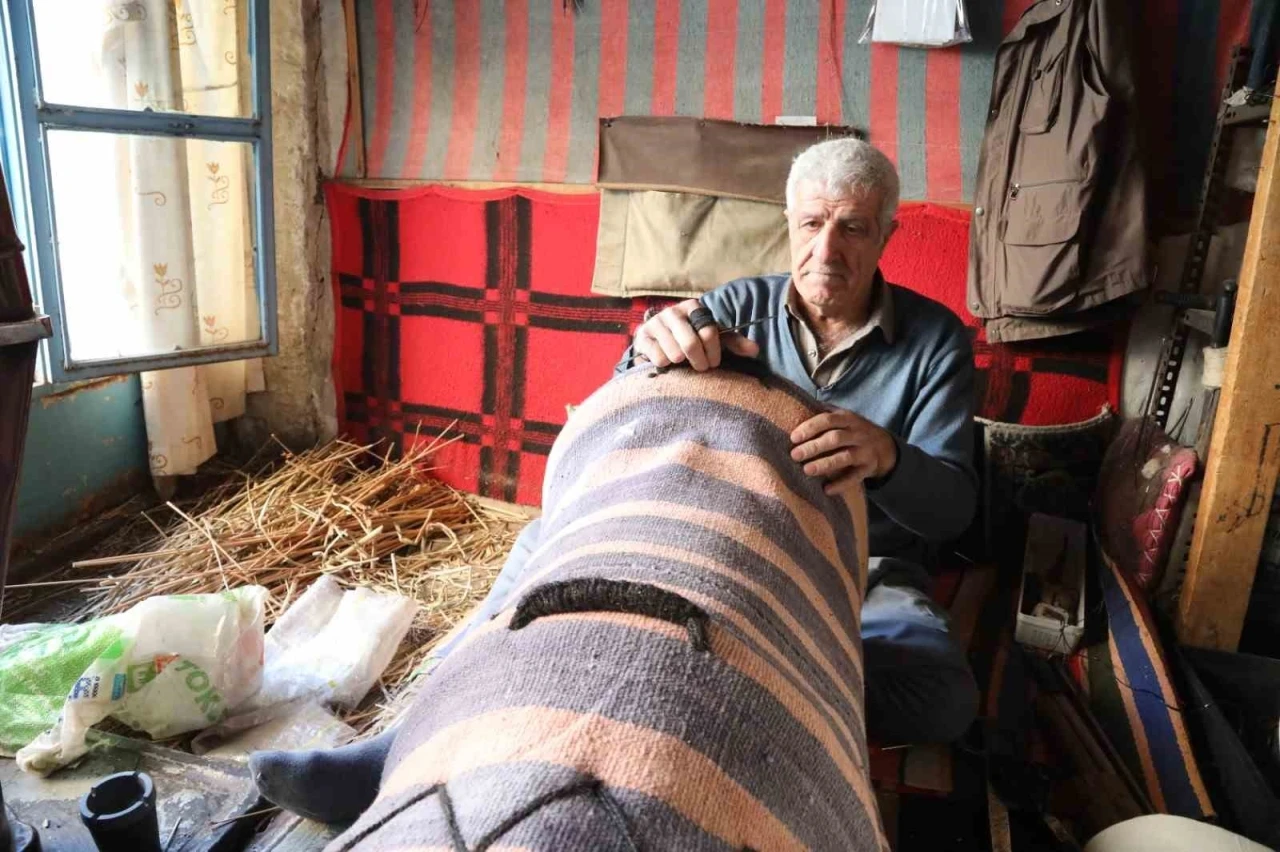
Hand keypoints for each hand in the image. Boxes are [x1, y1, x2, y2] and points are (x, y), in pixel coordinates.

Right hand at [634, 299, 759, 371]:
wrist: (658, 342)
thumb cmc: (691, 340)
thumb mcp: (713, 339)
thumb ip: (733, 343)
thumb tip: (755, 350)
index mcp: (694, 307)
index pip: (709, 331)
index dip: (714, 352)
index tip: (714, 362)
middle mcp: (673, 311)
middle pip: (690, 343)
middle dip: (699, 361)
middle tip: (701, 368)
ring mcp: (656, 323)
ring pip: (674, 353)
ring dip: (682, 364)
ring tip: (683, 364)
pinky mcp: (642, 337)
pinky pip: (658, 358)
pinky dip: (665, 365)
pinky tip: (667, 363)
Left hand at [790, 410, 898, 495]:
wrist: (885, 445)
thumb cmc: (852, 431)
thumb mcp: (843, 418)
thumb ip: (823, 416)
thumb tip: (793, 411)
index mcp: (848, 419)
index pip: (828, 420)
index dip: (810, 428)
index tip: (793, 438)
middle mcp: (858, 434)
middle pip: (835, 439)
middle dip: (814, 447)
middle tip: (794, 455)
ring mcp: (864, 451)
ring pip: (845, 457)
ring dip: (825, 464)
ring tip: (807, 470)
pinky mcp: (868, 468)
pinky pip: (855, 477)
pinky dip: (841, 484)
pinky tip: (826, 489)